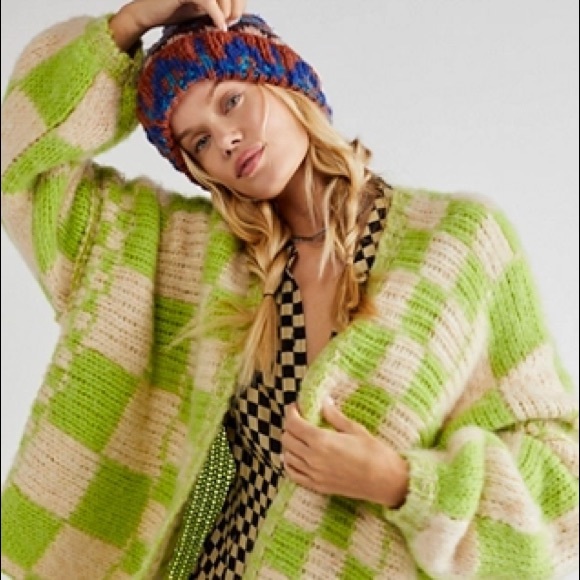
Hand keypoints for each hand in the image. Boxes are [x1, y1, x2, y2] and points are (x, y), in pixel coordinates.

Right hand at [110, 0, 247, 51]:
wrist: (148, 13)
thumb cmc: (175, 12)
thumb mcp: (203, 10)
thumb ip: (219, 8)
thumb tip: (238, 15)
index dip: (240, 4)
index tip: (234, 20)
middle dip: (237, 7)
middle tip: (231, 23)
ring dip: (228, 11)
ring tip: (224, 25)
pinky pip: (208, 1)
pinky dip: (217, 16)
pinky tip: (220, 27)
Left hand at [282, 399, 409, 507]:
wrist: (385, 482)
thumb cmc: (374, 453)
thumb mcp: (355, 429)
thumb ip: (335, 416)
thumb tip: (324, 402)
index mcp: (321, 440)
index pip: (293, 423)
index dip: (291, 412)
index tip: (295, 406)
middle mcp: (313, 458)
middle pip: (287, 438)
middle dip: (290, 426)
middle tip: (299, 419)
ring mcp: (313, 474)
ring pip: (287, 456)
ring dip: (289, 444)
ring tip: (299, 436)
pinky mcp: (317, 486)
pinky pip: (293, 474)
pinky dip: (289, 463)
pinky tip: (294, 456)